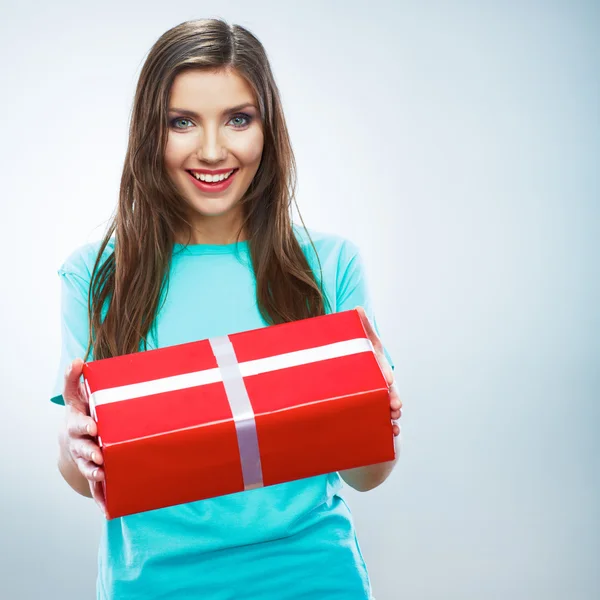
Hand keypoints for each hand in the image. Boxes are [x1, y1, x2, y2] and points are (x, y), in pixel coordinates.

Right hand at [62, 357, 106, 514]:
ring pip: (88, 467)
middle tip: (100, 453)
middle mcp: (78, 442)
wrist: (75, 436)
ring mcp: (84, 458)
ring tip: (103, 474)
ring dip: (94, 472)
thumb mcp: (78, 394)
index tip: (94, 427)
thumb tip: (76, 360)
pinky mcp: (93, 472)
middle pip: (82, 447)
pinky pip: (96, 487)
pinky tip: (109, 510)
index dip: (84, 426)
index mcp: (77, 422)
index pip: (78, 422)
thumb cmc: (84, 410)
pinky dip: (101, 499)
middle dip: (90, 451)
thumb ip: (76, 379)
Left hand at [355, 306, 401, 436]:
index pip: (382, 367)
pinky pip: (383, 421)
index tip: (388, 379)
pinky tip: (392, 434)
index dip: (385, 372)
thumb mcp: (360, 342)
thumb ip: (361, 327)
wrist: (353, 379)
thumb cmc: (359, 358)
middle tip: (394, 405)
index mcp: (376, 365)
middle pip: (390, 390)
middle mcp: (381, 382)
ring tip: (394, 420)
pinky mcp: (375, 412)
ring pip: (389, 406)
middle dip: (393, 397)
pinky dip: (389, 428)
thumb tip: (358, 308)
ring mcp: (379, 397)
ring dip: (393, 414)